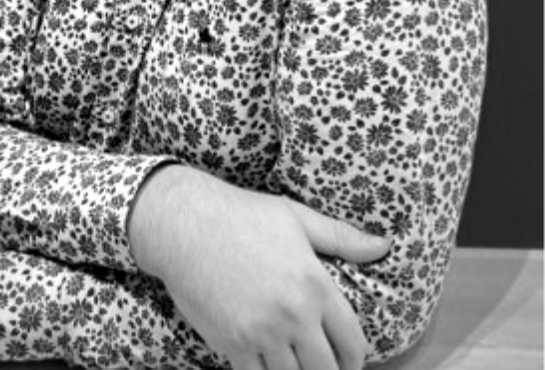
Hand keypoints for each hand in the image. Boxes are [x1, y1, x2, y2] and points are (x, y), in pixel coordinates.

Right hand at [129, 167, 389, 369]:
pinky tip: (266, 364)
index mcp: (315, 284)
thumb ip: (342, 237)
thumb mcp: (296, 218)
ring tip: (297, 365)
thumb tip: (385, 245)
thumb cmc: (243, 215)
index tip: (350, 361)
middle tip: (323, 366)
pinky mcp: (232, 344)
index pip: (352, 342)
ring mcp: (261, 333)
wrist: (185, 224)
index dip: (355, 358)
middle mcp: (293, 314)